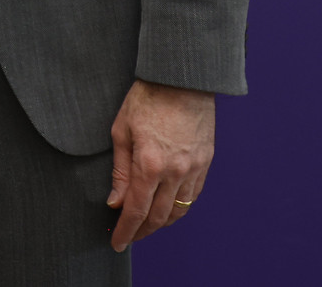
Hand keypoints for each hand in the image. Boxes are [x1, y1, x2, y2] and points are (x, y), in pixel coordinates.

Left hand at [106, 79, 214, 252]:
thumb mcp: (121, 131)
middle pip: (158, 217)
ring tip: (146, 225)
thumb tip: (116, 201)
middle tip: (129, 236)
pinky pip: (193, 196)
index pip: (136, 211)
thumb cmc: (147, 98)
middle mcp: (174, 172)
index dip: (126, 231)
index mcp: (149, 164)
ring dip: (161, 223)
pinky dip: (179, 207)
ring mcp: (193, 169)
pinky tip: (168, 207)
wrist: (181, 78)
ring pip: (179, 211)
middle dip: (142, 231)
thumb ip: (119, 171)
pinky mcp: (205, 162)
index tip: (117, 242)